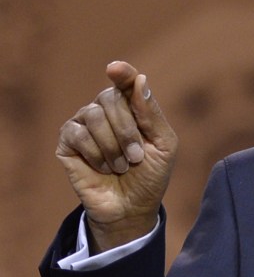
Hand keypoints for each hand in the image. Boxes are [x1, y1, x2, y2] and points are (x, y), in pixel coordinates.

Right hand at [55, 61, 177, 252]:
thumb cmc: (151, 175)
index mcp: (131, 107)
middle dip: (127, 129)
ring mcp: (84, 124)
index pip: (125, 81)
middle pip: (110, 98)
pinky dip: (95, 153)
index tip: (115, 68)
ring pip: (93, 115)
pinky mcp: (67, 143)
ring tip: (122, 166)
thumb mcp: (164, 145)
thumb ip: (151, 113)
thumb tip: (140, 79)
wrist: (132, 207)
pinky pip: (77, 134)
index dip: (122, 73)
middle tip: (136, 157)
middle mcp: (105, 111)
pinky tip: (103, 168)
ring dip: (113, 145)